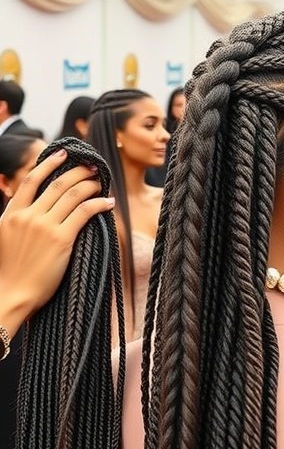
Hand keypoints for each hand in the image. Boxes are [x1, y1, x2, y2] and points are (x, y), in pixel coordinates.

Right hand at [0, 150, 114, 335]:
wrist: (9, 294)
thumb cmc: (8, 273)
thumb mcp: (3, 238)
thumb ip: (16, 221)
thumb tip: (32, 211)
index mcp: (11, 214)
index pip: (31, 180)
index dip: (49, 164)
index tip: (62, 154)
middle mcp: (28, 215)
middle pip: (57, 184)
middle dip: (77, 172)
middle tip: (91, 166)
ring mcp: (44, 226)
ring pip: (72, 195)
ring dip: (90, 185)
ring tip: (101, 182)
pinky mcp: (61, 240)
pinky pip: (84, 213)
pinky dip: (98, 204)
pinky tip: (108, 203)